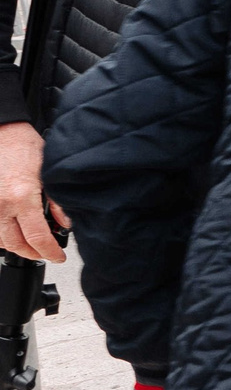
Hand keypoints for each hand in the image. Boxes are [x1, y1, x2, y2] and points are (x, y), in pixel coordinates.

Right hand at [0, 122, 65, 263]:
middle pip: (15, 245)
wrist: (2, 132)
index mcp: (21, 198)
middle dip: (33, 254)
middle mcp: (0, 205)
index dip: (49, 252)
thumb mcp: (50, 174)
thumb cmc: (24, 147)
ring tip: (34, 244)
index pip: (37, 238)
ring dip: (17, 246)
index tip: (58, 256)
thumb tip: (65, 224)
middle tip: (47, 254)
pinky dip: (3, 235)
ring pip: (0, 239)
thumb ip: (58, 202)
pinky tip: (16, 231)